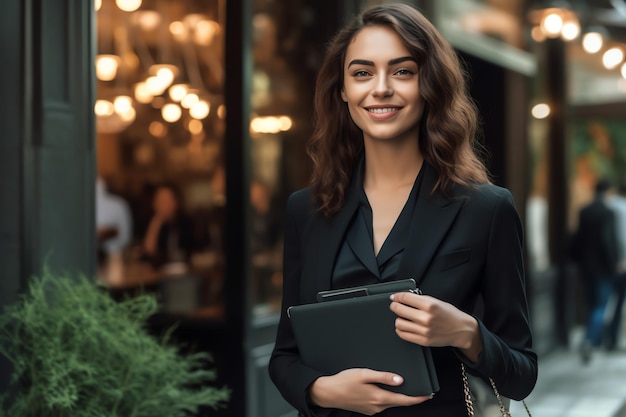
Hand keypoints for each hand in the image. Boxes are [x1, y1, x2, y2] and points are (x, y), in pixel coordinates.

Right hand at [309, 368, 432, 414]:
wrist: (328, 393)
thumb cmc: (344, 381)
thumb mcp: (364, 374)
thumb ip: (383, 376)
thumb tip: (400, 380)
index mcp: (379, 397)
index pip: (404, 400)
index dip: (418, 398)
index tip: (428, 395)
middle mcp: (378, 406)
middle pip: (399, 402)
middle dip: (410, 397)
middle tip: (420, 390)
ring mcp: (372, 409)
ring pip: (390, 403)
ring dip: (398, 397)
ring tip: (403, 387)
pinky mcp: (367, 409)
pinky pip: (381, 404)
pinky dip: (387, 398)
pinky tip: (385, 389)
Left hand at [389, 292, 482, 360]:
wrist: (462, 330)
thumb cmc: (450, 315)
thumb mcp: (437, 301)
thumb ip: (420, 300)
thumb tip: (404, 298)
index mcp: (430, 305)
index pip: (406, 298)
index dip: (397, 296)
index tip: (394, 297)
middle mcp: (426, 318)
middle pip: (399, 310)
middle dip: (395, 306)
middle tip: (395, 305)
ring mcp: (424, 331)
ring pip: (399, 323)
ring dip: (398, 318)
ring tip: (402, 317)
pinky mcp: (423, 341)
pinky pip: (404, 335)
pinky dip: (400, 329)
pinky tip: (404, 326)